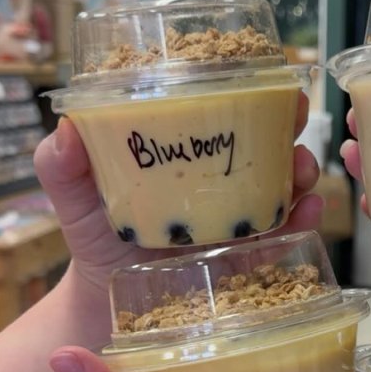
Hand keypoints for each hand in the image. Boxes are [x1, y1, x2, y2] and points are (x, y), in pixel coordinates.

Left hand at [35, 92, 322, 310]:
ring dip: (302, 171)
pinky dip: (302, 224)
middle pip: (265, 141)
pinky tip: (308, 213)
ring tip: (303, 170)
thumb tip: (65, 130)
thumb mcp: (75, 196)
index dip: (246, 88)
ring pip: (284, 185)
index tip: (263, 72)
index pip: (220, 110)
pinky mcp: (248, 257)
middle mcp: (219, 179)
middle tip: (296, 112)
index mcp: (184, 152)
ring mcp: (239, 217)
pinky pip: (283, 238)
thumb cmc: (96, 236)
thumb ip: (62, 165)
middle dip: (290, 122)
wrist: (107, 299)